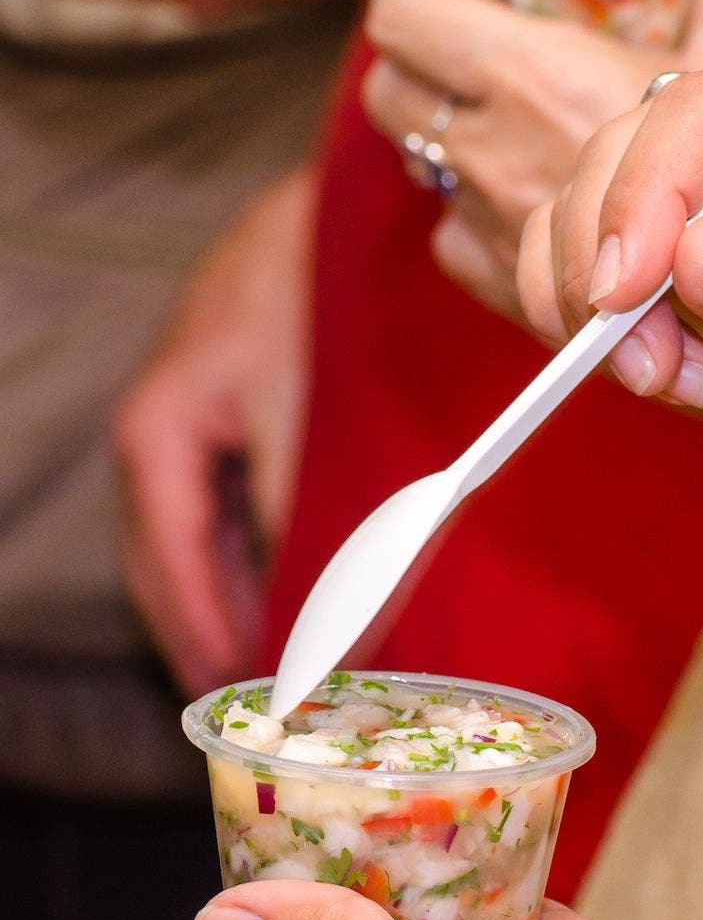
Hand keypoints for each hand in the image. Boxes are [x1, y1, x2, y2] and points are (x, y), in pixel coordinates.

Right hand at [113, 170, 312, 694]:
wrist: (329, 214)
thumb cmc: (308, 303)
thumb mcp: (302, 421)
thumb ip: (301, 524)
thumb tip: (317, 617)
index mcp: (156, 442)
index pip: (170, 574)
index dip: (209, 642)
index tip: (247, 700)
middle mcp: (156, 445)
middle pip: (168, 571)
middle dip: (210, 638)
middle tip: (259, 705)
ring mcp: (185, 434)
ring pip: (195, 548)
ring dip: (230, 606)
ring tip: (277, 667)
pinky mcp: (222, 424)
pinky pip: (224, 516)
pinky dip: (249, 562)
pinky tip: (288, 593)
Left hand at [361, 0, 702, 360]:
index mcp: (543, 73)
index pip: (411, 12)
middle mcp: (502, 154)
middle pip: (399, 95)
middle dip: (429, 77)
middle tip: (483, 69)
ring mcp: (500, 234)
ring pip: (432, 184)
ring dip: (464, 162)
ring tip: (523, 147)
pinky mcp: (516, 303)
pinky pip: (465, 253)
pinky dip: (492, 237)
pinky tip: (549, 228)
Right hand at [517, 47, 702, 632]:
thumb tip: (687, 254)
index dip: (646, 191)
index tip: (627, 290)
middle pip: (633, 153)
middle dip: (608, 253)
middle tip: (638, 358)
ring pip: (608, 218)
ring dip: (595, 301)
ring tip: (660, 380)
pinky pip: (626, 290)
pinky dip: (613, 334)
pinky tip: (674, 381)